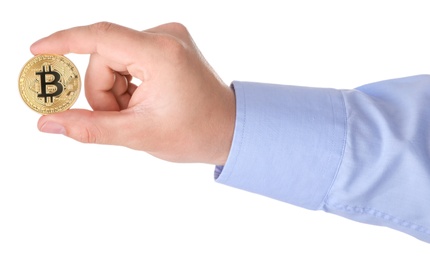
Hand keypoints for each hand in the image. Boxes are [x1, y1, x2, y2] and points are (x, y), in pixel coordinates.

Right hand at [30, 22, 235, 164]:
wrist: (228, 129)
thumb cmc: (193, 134)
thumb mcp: (138, 134)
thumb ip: (89, 127)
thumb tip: (47, 122)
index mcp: (161, 53)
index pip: (100, 36)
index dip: (64, 42)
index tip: (37, 51)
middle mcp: (166, 36)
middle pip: (104, 56)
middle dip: (103, 92)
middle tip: (121, 118)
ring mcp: (168, 37)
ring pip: (113, 59)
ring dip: (115, 90)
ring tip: (138, 112)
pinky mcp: (167, 44)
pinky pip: (127, 58)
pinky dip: (127, 83)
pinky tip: (145, 100)